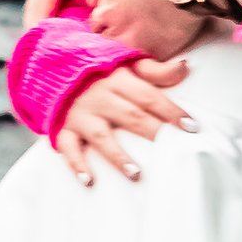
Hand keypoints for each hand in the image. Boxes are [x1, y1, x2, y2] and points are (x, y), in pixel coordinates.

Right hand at [56, 59, 193, 187]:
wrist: (49, 63)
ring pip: (101, 136)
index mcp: (117, 79)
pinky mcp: (63, 127)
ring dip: (118, 156)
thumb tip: (184, 68)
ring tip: (136, 175)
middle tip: (175, 150)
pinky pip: (68, 147)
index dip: (171, 111)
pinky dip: (76, 164)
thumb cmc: (96, 67)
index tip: (192, 127)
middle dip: (154, 133)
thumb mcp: (124, 61)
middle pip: (130, 116)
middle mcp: (99, 96)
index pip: (149, 96)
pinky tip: (89, 180)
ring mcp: (80, 114)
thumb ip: (154, 69)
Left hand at [84, 0, 202, 60]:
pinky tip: (165, 41)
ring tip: (148, 33)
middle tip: (133, 19)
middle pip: (100, 27)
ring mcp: (130, 35)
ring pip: (120, 47)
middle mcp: (110, 14)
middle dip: (112, 24)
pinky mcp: (153, 50)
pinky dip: (154, 52)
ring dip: (129, 41)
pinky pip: (149, 59)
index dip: (106, 2)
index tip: (118, 3)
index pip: (94, 3)